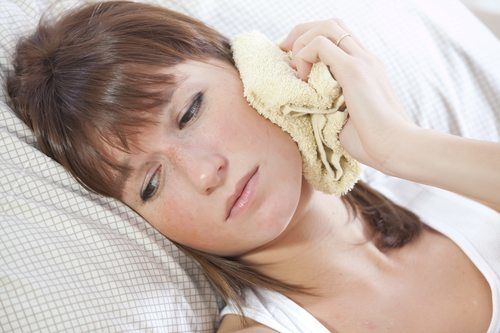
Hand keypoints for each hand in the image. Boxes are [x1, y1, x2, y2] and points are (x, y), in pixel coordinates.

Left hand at [278, 18, 418, 171]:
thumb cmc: (372, 143)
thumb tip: (308, 104)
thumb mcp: (347, 117)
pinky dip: (304, 56)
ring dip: (303, 42)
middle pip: (331, 24)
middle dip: (302, 33)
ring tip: (296, 70)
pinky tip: (304, 80)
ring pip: (326, 27)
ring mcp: (362, 61)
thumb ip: (331, 103)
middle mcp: (366, 58)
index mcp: (367, 68)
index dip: (311, 41)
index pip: (339, 37)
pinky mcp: (354, 71)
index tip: (294, 62)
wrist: (396, 148)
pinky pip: (320, 45)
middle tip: (285, 53)